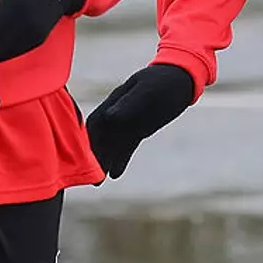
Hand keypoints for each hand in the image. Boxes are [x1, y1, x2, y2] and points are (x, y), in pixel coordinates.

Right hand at [86, 63, 195, 178]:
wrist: (181, 79)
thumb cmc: (163, 80)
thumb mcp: (147, 90)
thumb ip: (129, 103)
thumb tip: (110, 117)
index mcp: (115, 101)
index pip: (96, 122)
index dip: (87, 138)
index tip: (80, 156)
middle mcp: (117, 113)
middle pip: (100, 137)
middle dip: (93, 156)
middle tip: (89, 177)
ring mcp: (128, 122)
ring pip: (112, 145)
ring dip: (104, 162)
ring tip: (98, 182)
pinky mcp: (139, 130)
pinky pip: (127, 147)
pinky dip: (120, 160)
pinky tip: (115, 174)